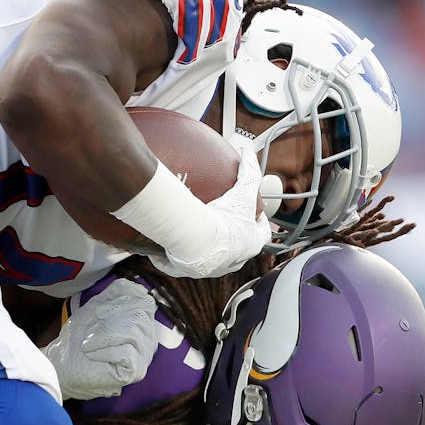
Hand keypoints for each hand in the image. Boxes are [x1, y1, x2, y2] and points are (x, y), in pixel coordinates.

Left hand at [42, 279, 157, 399]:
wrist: (63, 364)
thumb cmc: (79, 337)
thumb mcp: (98, 306)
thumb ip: (118, 292)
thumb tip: (142, 289)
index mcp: (141, 323)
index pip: (145, 303)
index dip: (120, 303)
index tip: (98, 313)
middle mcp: (148, 339)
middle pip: (140, 317)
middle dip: (109, 321)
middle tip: (90, 331)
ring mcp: (144, 357)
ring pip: (133, 333)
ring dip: (103, 336)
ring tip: (88, 345)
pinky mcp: (136, 372)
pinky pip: (126, 352)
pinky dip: (104, 351)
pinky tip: (93, 356)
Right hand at [150, 136, 270, 278]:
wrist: (198, 241)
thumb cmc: (223, 221)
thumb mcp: (242, 191)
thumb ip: (248, 172)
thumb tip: (247, 152)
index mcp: (249, 244)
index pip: (261, 235)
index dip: (259, 224)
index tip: (255, 216)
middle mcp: (232, 261)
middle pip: (235, 252)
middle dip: (231, 241)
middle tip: (221, 225)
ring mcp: (210, 268)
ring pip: (207, 260)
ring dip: (202, 250)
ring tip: (192, 236)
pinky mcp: (187, 271)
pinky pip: (177, 265)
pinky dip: (170, 259)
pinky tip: (162, 250)